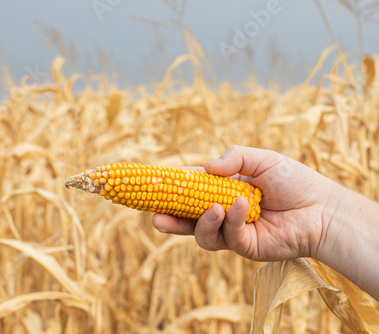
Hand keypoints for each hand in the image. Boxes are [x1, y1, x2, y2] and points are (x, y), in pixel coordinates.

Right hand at [152, 145, 338, 261]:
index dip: (173, 189)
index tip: (153, 186)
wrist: (322, 209)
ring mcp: (232, 231)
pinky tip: (242, 206)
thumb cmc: (294, 180)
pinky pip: (227, 237)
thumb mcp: (262, 159)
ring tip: (213, 208)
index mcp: (223, 190)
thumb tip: (204, 168)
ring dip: (202, 222)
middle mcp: (223, 212)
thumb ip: (234, 158)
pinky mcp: (244, 247)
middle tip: (154, 217)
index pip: (191, 190)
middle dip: (170, 219)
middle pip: (188, 219)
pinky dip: (231, 221)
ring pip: (203, 234)